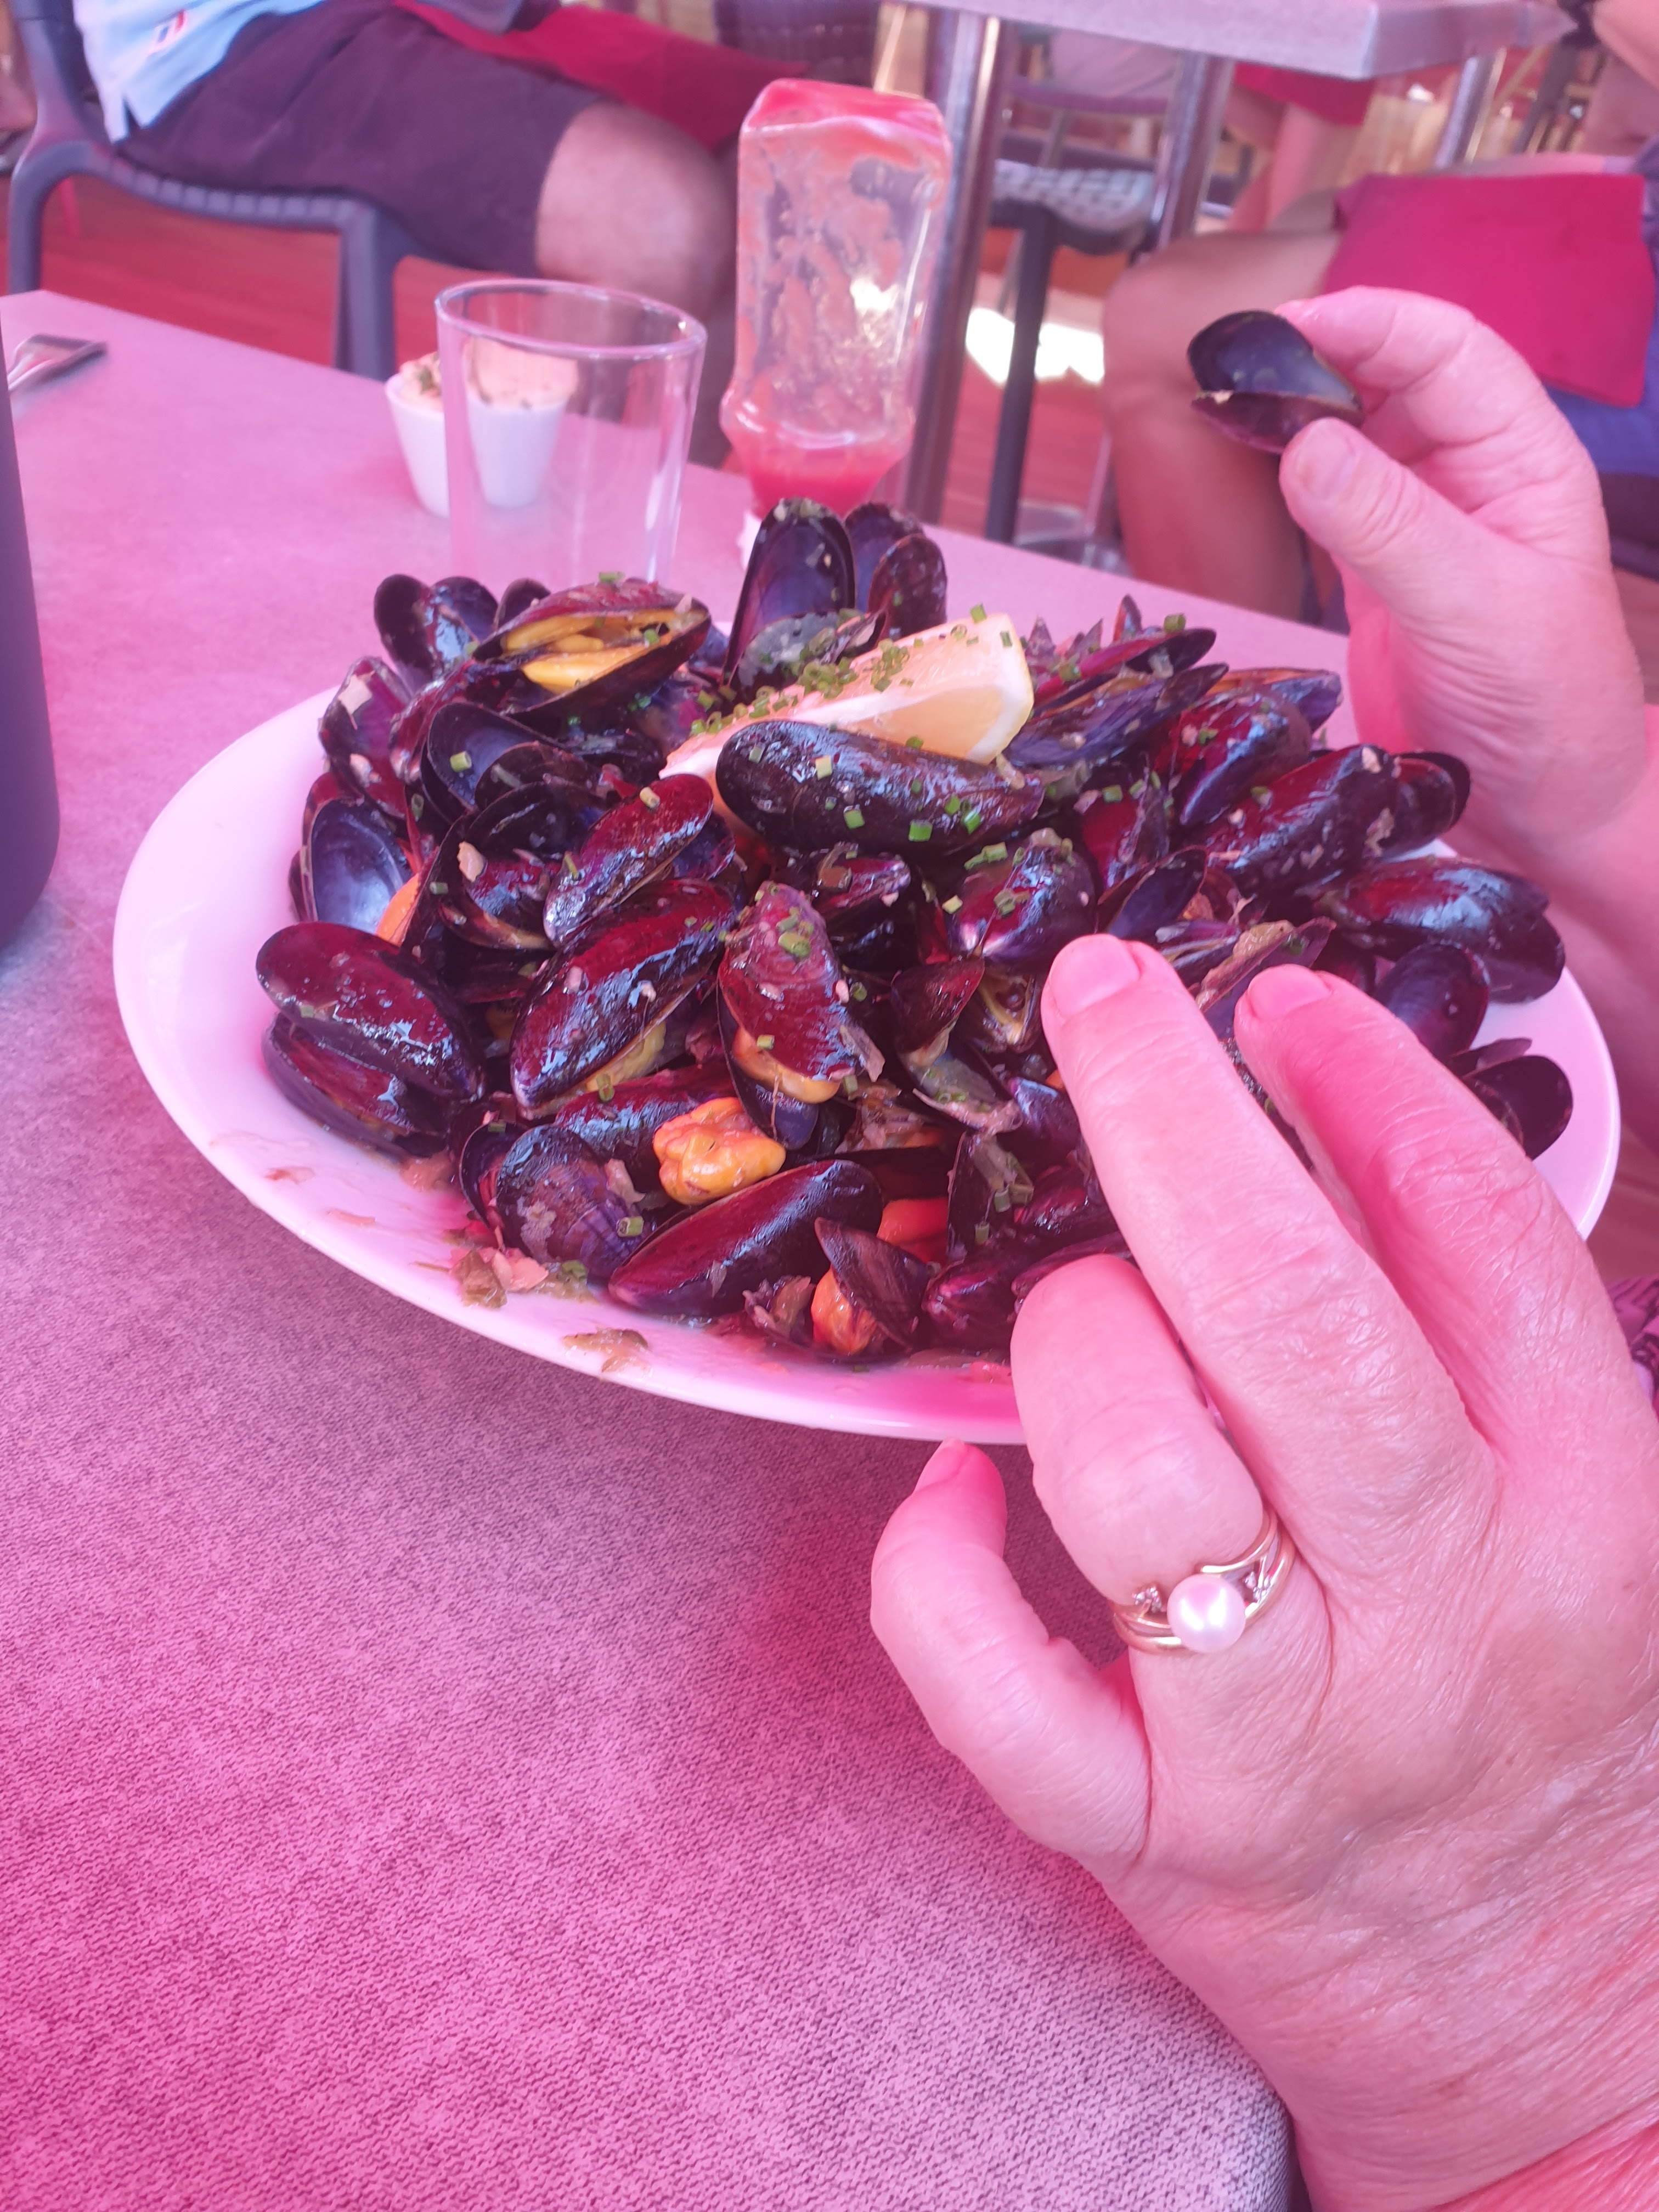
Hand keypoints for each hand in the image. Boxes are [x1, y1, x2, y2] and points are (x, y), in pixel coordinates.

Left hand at [872, 932, 1658, 2209]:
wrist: (1548, 2003)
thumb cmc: (1542, 1698)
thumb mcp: (1582, 1502)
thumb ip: (1475, 1323)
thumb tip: (1311, 1099)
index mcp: (1584, 1501)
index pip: (1478, 1238)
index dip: (1366, 1082)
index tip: (1274, 995)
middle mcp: (1445, 1610)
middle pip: (1298, 1323)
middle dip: (1174, 1122)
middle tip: (1100, 993)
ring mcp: (1290, 1739)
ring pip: (1140, 1488)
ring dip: (1072, 1342)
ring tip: (1070, 1307)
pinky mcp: (1155, 1841)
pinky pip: (996, 1695)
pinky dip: (927, 1571)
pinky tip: (937, 1489)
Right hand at [1276, 287, 1648, 862]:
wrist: (1542, 816)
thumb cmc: (1545, 713)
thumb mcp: (1471, 609)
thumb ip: (1387, 527)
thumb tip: (1303, 446)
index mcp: (1523, 461)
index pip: (1448, 350)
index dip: (1370, 323)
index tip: (1288, 327)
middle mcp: (1473, 477)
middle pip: (1392, 377)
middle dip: (1318, 355)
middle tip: (1235, 362)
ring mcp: (1422, 524)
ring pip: (1352, 430)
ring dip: (1291, 408)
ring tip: (1225, 399)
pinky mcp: (1378, 574)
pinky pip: (1326, 496)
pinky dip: (1281, 468)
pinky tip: (1242, 453)